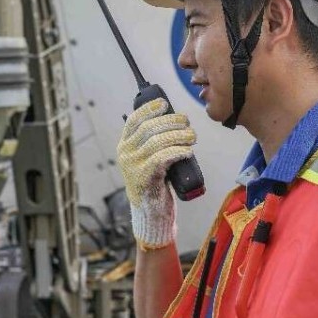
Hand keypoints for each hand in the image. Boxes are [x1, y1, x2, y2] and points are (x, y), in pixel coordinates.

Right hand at [117, 98, 196, 248]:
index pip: (133, 120)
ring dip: (178, 136)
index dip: (149, 109)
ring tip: (192, 136)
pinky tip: (187, 151)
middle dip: (171, 122)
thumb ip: (153, 142)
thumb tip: (174, 121)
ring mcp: (133, 166)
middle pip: (149, 128)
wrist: (151, 213)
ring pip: (157, 141)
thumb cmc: (155, 182)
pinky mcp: (145, 178)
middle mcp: (125, 154)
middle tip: (187, 123)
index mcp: (125, 146)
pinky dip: (177, 151)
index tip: (165, 104)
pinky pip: (162, 157)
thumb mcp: (149, 159)